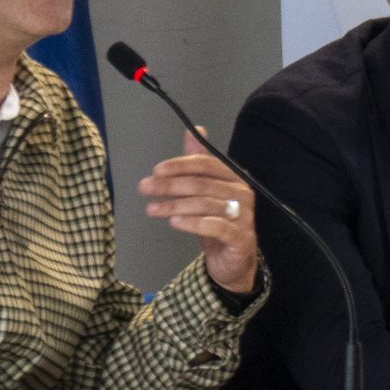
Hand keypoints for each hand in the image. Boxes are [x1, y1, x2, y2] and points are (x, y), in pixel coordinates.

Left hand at [137, 130, 258, 294]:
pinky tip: (174, 222)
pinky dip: (193, 223)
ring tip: (152, 209)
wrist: (232, 259)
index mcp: (233, 177)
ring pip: (206, 205)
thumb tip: (194, 130)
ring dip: (175, 205)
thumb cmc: (216, 220)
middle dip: (170, 186)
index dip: (179, 165)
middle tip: (145, 188)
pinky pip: (217, 227)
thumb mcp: (204, 190)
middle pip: (201, 184)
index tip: (156, 171)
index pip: (205, 164)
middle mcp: (242, 193)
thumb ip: (198, 162)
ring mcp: (244, 216)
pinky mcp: (241, 238)